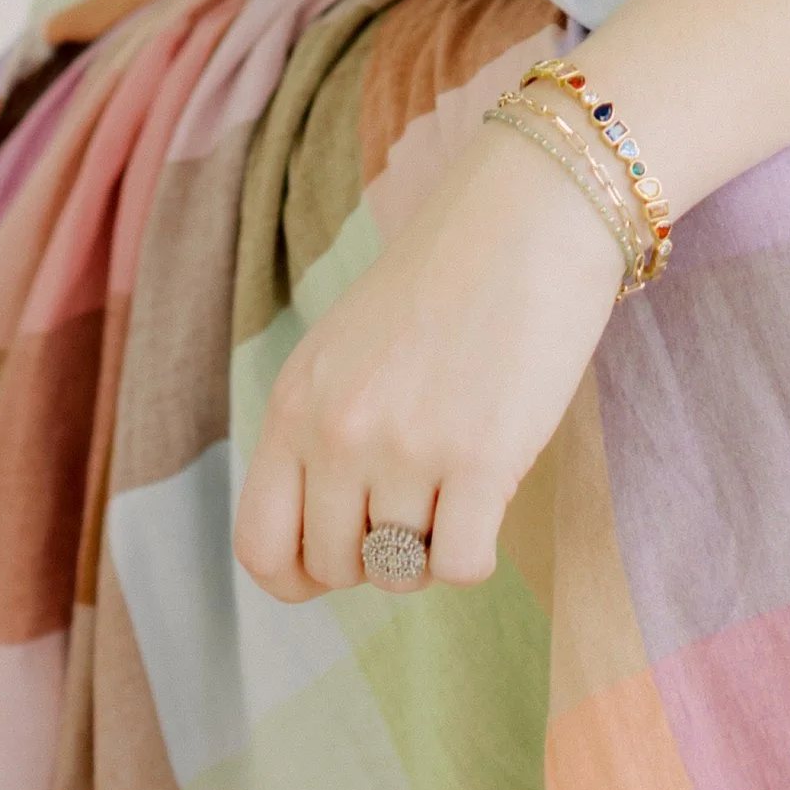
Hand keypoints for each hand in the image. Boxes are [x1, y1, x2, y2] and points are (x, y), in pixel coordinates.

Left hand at [232, 113, 624, 599]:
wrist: (530, 214)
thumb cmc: (446, 280)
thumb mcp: (346, 351)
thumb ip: (322, 434)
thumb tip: (327, 542)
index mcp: (294, 402)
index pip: (260, 546)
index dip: (299, 574)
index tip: (344, 555)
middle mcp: (338, 431)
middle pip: (335, 567)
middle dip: (378, 553)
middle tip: (419, 498)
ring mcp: (407, 448)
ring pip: (402, 571)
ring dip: (433, 543)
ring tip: (459, 477)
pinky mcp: (481, 460)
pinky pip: (462, 566)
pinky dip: (477, 549)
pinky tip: (491, 492)